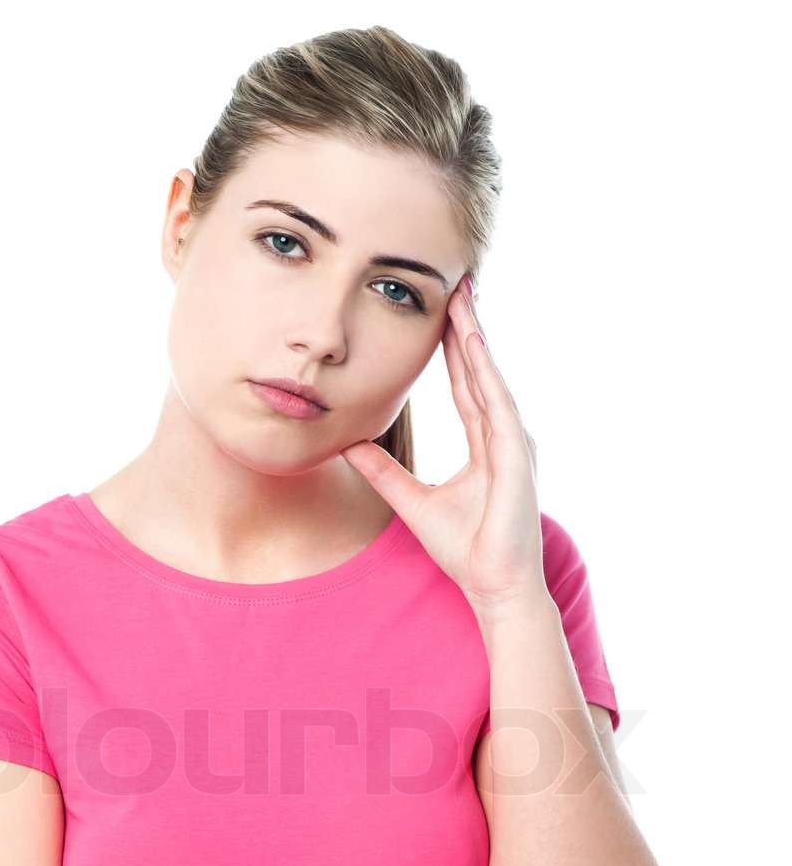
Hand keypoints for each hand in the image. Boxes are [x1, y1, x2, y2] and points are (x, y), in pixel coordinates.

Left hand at [341, 278, 549, 618]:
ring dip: (476, 337)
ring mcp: (513, 442)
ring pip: (489, 377)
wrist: (494, 584)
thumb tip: (349, 445)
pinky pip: (497, 404)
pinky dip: (485, 372)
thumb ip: (383, 472)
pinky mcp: (515, 456)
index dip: (452, 346)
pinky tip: (473, 344)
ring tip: (464, 297)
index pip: (464, 383)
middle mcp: (502, 435)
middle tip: (457, 281)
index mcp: (484, 443)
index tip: (441, 310)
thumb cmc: (465, 549)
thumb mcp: (411, 501)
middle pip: (479, 369)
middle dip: (467, 326)